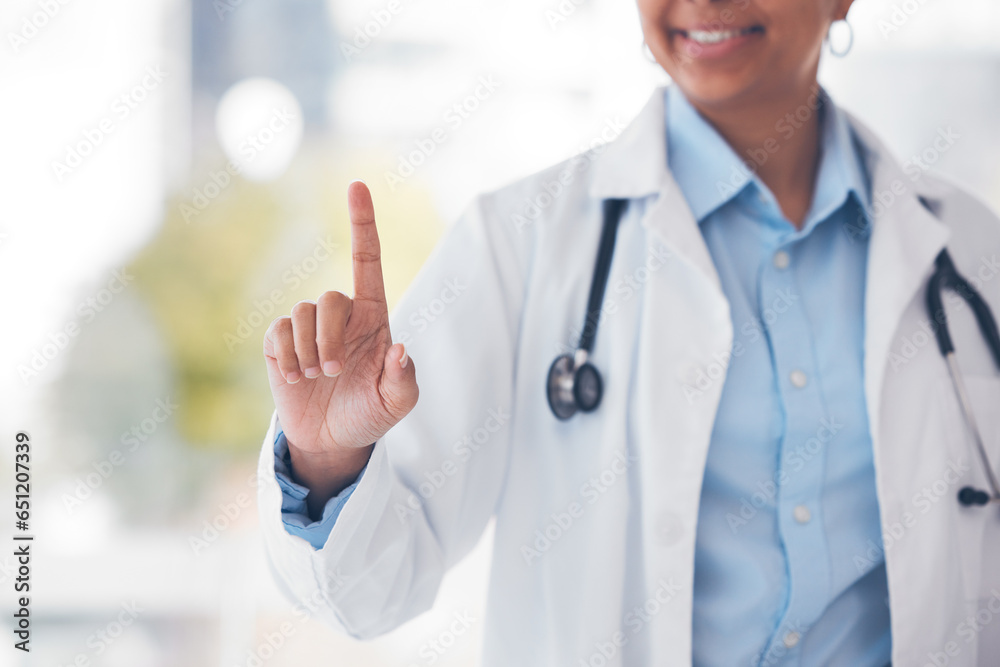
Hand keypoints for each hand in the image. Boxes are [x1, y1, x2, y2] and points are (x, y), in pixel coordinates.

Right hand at [263, 181, 417, 501]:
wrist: (332, 440)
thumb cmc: (370, 414)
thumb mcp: (397, 403)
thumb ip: (404, 379)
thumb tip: (400, 348)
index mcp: (374, 317)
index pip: (367, 261)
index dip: (362, 223)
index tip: (357, 185)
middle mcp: (341, 315)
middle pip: (329, 299)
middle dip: (329, 336)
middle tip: (333, 371)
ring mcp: (309, 327)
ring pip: (301, 314)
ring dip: (309, 351)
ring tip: (316, 378)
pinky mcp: (280, 342)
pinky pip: (278, 331)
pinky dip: (287, 357)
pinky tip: (295, 378)